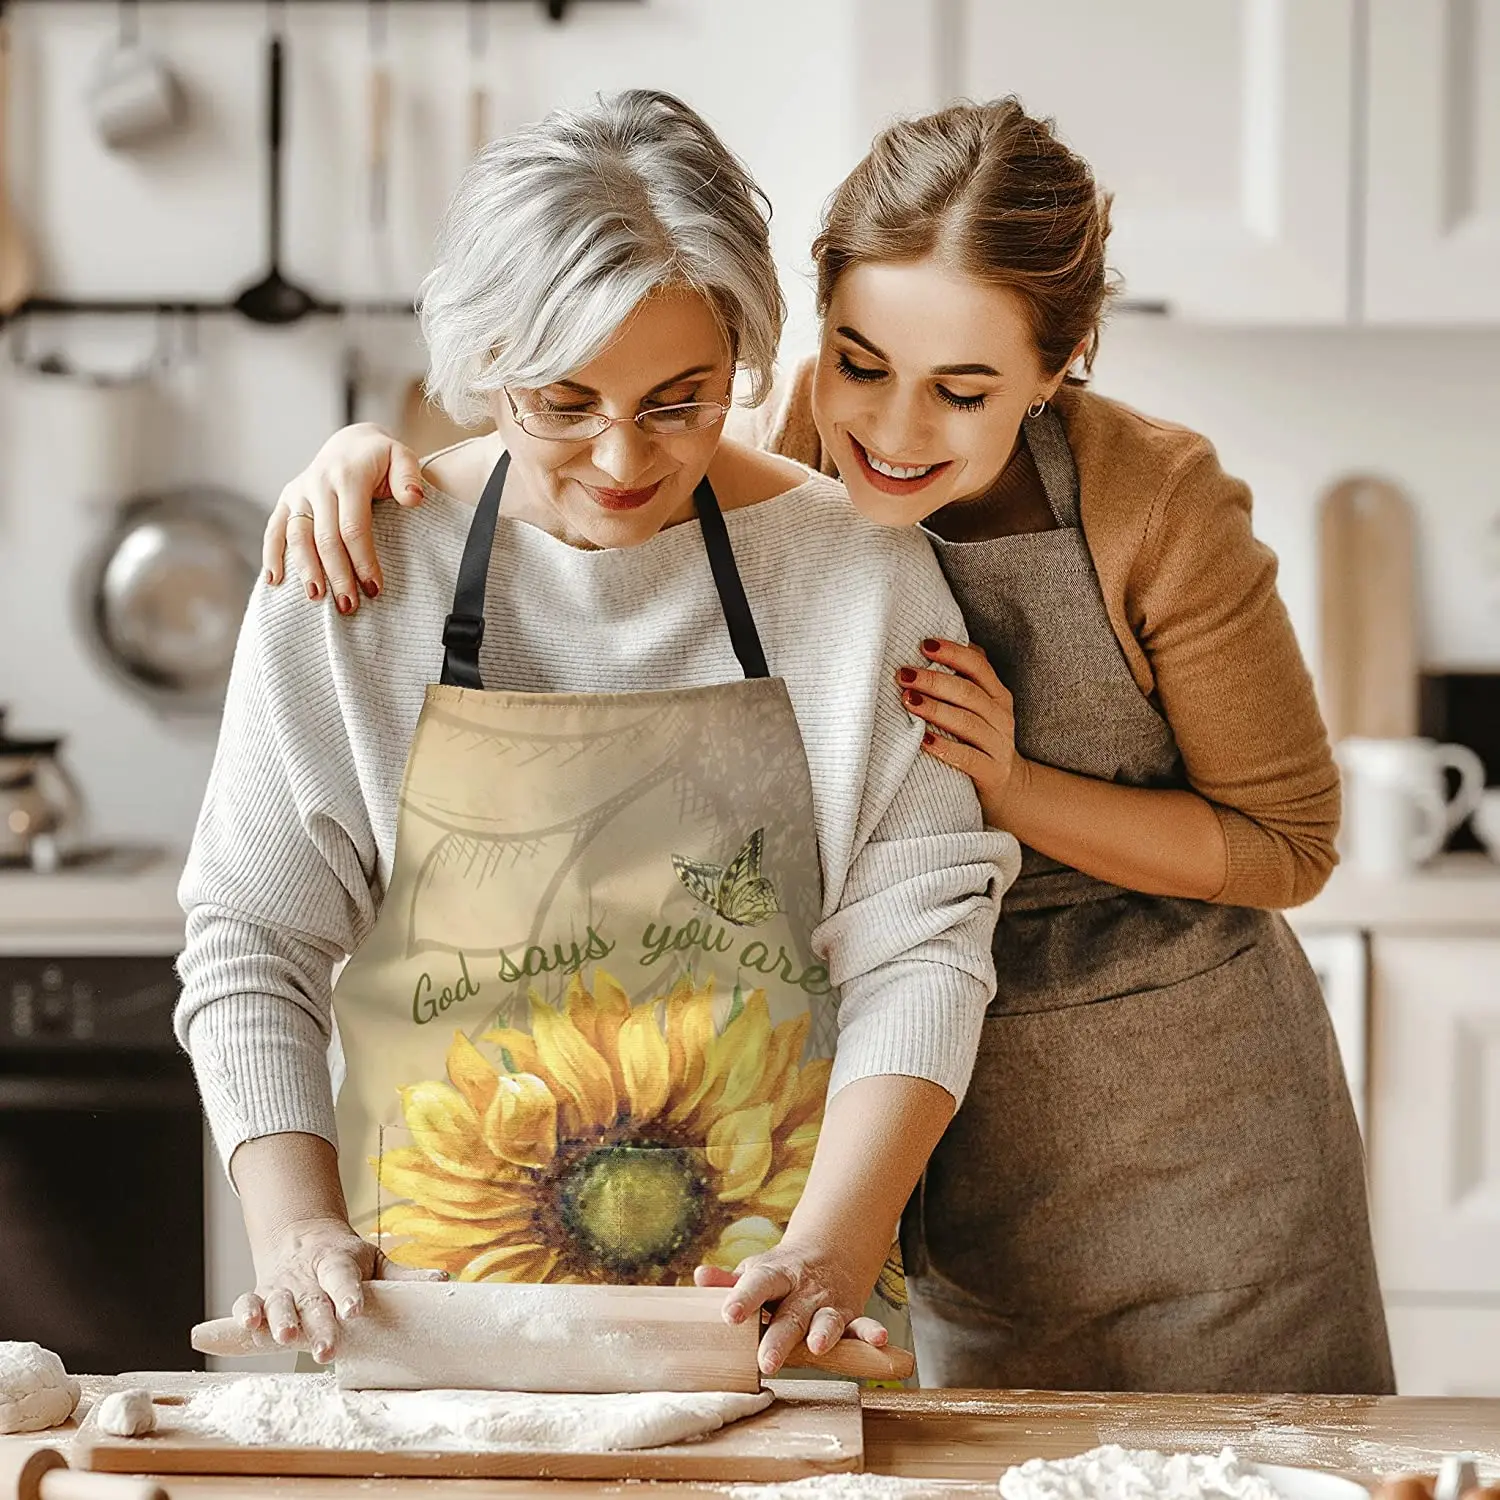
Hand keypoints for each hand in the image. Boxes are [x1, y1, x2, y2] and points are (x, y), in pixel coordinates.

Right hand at [236, 1214, 444, 1363]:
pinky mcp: (261, 1295)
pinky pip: (247, 1301)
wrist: (302, 1239)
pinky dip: (244, 1312)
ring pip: (279, 1302)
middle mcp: (308, 1275)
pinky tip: (249, 1325)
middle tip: (326, 1349)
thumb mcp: (374, 1261)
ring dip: (280, 1320)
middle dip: (317, 1324)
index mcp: (337, 1262)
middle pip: (312, 1299)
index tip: (355, 1310)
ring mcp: (282, 1285)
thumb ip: (403, 1275)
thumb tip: (444, 1280)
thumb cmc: (347, 1259)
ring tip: (285, 1339)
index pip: (343, 1276)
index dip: (349, 1293)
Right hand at [262, 424, 424, 614]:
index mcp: (348, 477)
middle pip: (325, 538)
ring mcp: (300, 491)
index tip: (374, 589)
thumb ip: (409, 477)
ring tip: (317, 598)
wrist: (351, 442)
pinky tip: (274, 581)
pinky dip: (271, 554)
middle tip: (349, 605)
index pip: (353, 527)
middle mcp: (319, 483)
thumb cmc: (381, 459)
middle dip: (337, 574)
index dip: (363, 560)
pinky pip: (275, 528)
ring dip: (306, 570)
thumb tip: (413, 499)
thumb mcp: (402, 458)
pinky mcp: (287, 498)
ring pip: (298, 536)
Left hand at [694, 1238, 889, 1376]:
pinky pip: (862, 1325)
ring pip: (826, 1319)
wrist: (830, 1249)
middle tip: (766, 1362)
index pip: (756, 1284)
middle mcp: (802, 1290)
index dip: (742, 1298)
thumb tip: (699, 1277)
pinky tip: (880, 1341)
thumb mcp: (757, 1270)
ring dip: (824, 1333)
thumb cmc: (781, 1272)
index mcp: (774, 1275)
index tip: (728, 1316)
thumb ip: (729, 1281)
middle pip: (789, 1313)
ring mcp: (827, 1302)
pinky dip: (871, 1333)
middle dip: (779, 1338)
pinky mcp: (849, 1315)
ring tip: (817, 1347)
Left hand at [898, 636, 1028, 826]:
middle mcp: (1001, 717)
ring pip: (967, 722)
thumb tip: (933, 644)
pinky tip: (923, 741)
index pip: (978, 666)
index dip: (952, 653)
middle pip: (968, 693)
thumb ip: (966, 679)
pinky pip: (967, 758)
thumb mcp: (981, 707)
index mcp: (998, 695)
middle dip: (934, 680)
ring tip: (908, 701)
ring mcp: (999, 746)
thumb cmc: (980, 740)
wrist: (1009, 788)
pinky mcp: (992, 773)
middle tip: (904, 674)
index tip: (923, 644)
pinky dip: (945, 748)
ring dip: (935, 709)